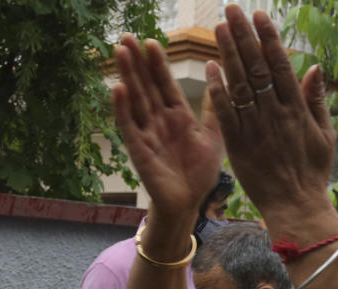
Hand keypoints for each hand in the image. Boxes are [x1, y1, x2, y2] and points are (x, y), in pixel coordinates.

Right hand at [112, 35, 223, 218]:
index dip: (158, 65)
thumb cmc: (200, 171)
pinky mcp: (139, 150)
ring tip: (120, 52)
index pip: (166, 85)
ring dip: (127, 77)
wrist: (190, 203)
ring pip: (135, 100)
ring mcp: (147, 134)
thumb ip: (215, 110)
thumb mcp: (213, 137)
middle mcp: (160, 121)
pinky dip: (123, 109)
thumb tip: (220, 81)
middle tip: (127, 36)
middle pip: (146, 87)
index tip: (152, 42)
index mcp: (178, 117)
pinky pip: (130, 127)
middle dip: (137, 63)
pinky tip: (117, 89)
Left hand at [205, 6, 336, 220]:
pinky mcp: (238, 145)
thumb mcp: (325, 135)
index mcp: (297, 110)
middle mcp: (275, 114)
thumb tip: (314, 67)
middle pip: (256, 67)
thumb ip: (317, 100)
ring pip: (240, 85)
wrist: (296, 206)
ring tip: (218, 28)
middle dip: (243, 36)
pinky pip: (226, 113)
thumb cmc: (312, 172)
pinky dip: (218, 90)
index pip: (280, 66)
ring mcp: (255, 128)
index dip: (268, 38)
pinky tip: (210, 68)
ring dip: (228, 54)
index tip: (259, 16)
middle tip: (231, 10)